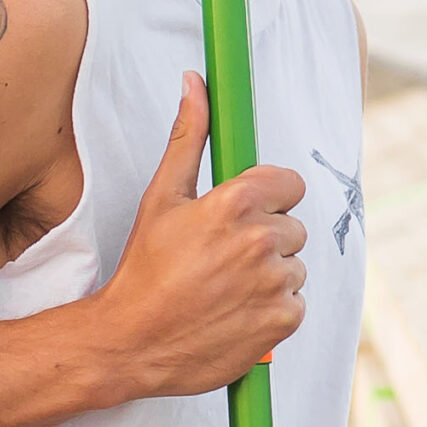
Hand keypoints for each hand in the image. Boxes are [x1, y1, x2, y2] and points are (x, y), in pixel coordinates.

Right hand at [97, 73, 307, 396]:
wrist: (131, 342)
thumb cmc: (143, 270)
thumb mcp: (161, 198)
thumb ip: (187, 137)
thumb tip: (195, 84)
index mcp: (237, 203)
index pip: (289, 184)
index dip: (266, 199)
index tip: (241, 216)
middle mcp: (263, 240)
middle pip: (292, 228)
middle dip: (265, 240)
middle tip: (221, 259)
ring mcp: (276, 283)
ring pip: (294, 267)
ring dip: (269, 277)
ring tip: (224, 288)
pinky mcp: (283, 321)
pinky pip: (295, 304)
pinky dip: (272, 310)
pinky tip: (235, 313)